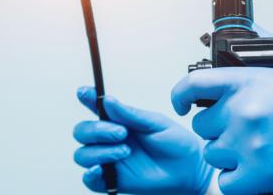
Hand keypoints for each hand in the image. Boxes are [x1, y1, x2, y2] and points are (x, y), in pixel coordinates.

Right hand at [73, 86, 212, 193]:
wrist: (189, 168)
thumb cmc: (175, 142)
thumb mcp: (155, 123)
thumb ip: (130, 114)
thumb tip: (107, 100)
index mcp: (119, 120)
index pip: (96, 107)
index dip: (87, 98)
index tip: (84, 92)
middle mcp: (109, 139)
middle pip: (82, 131)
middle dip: (97, 130)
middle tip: (122, 132)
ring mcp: (109, 160)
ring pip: (82, 155)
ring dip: (100, 151)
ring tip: (126, 150)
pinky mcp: (112, 180)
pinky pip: (90, 180)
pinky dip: (90, 175)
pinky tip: (100, 169)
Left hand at [171, 68, 272, 193]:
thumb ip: (258, 57)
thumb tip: (238, 40)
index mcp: (249, 80)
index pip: (192, 85)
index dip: (179, 96)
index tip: (180, 105)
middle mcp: (243, 110)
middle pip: (202, 125)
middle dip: (218, 128)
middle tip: (243, 130)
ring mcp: (250, 144)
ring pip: (212, 154)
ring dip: (229, 154)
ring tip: (257, 150)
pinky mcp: (262, 176)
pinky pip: (226, 183)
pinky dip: (237, 180)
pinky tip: (256, 171)